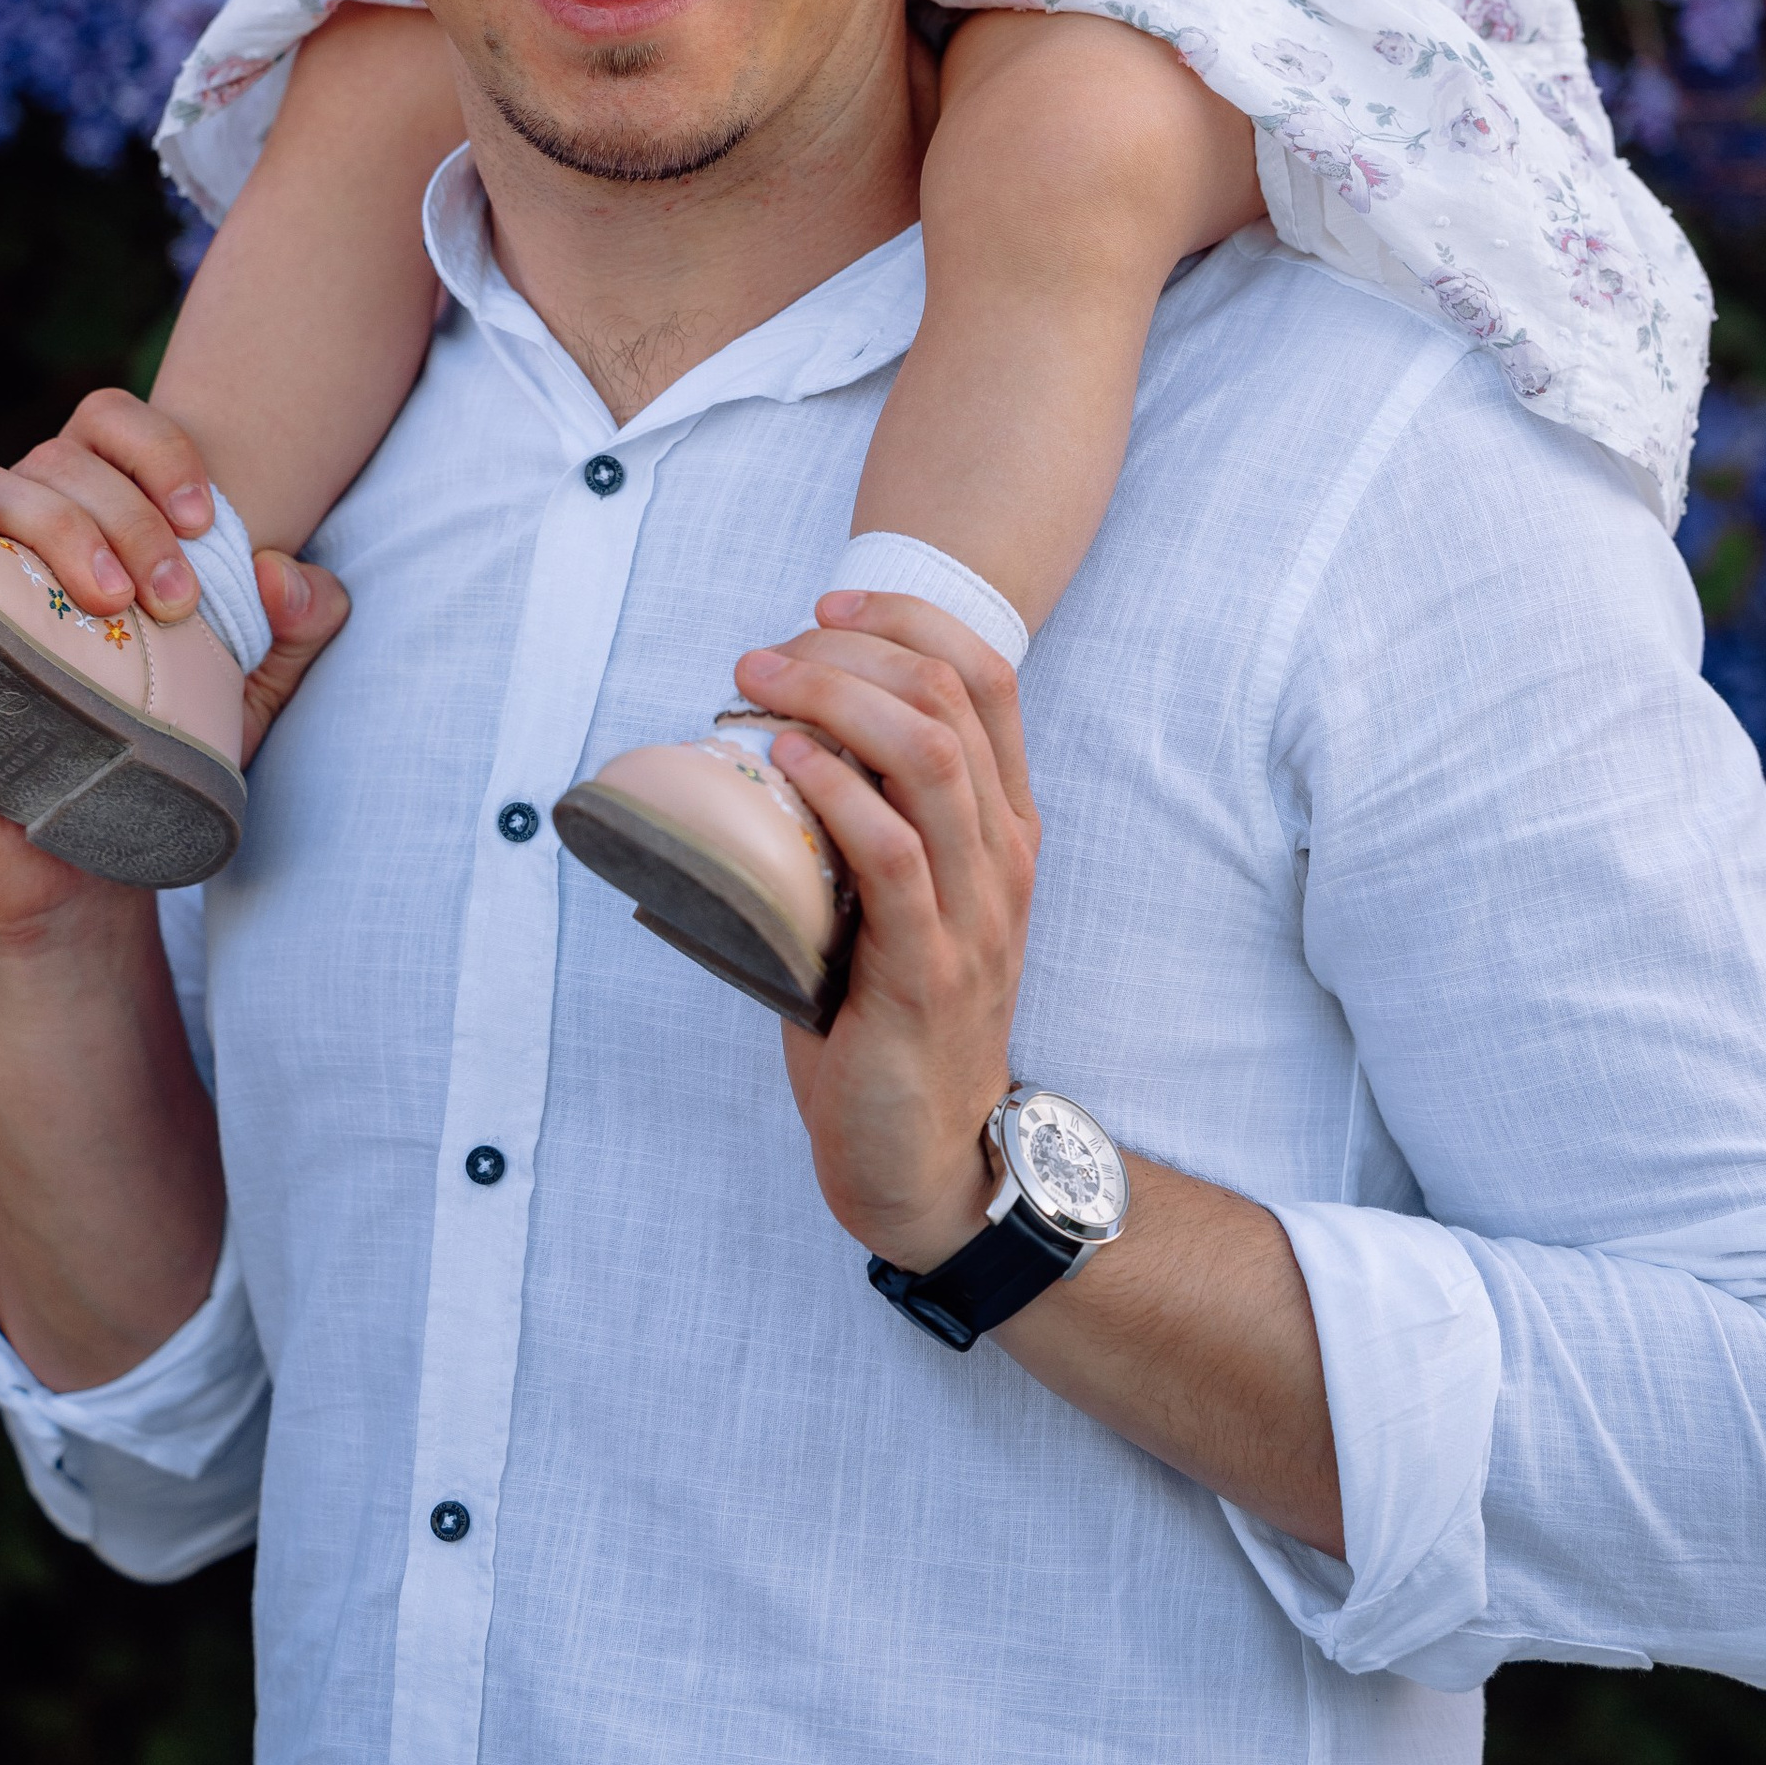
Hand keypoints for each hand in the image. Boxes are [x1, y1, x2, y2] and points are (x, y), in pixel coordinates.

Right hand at [0, 386, 349, 768]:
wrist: (68, 862)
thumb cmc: (152, 754)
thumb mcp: (249, 695)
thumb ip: (295, 629)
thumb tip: (284, 574)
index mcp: (104, 516)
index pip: (118, 428)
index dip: (162, 451)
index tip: (205, 524)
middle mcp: (32, 528)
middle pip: (65, 459)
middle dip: (128, 517)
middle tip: (172, 602)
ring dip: (57, 524)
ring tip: (107, 599)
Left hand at [732, 589, 1039, 1271]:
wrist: (928, 1162)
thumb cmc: (891, 1025)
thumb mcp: (897, 905)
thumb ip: (862, 832)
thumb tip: (762, 753)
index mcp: (1004, 829)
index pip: (988, 677)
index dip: (910, 617)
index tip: (830, 602)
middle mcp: (1004, 857)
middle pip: (951, 698)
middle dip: (853, 648)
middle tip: (767, 652)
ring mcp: (975, 912)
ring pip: (930, 757)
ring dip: (835, 701)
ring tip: (760, 685)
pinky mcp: (928, 971)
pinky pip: (893, 854)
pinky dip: (836, 789)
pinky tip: (784, 759)